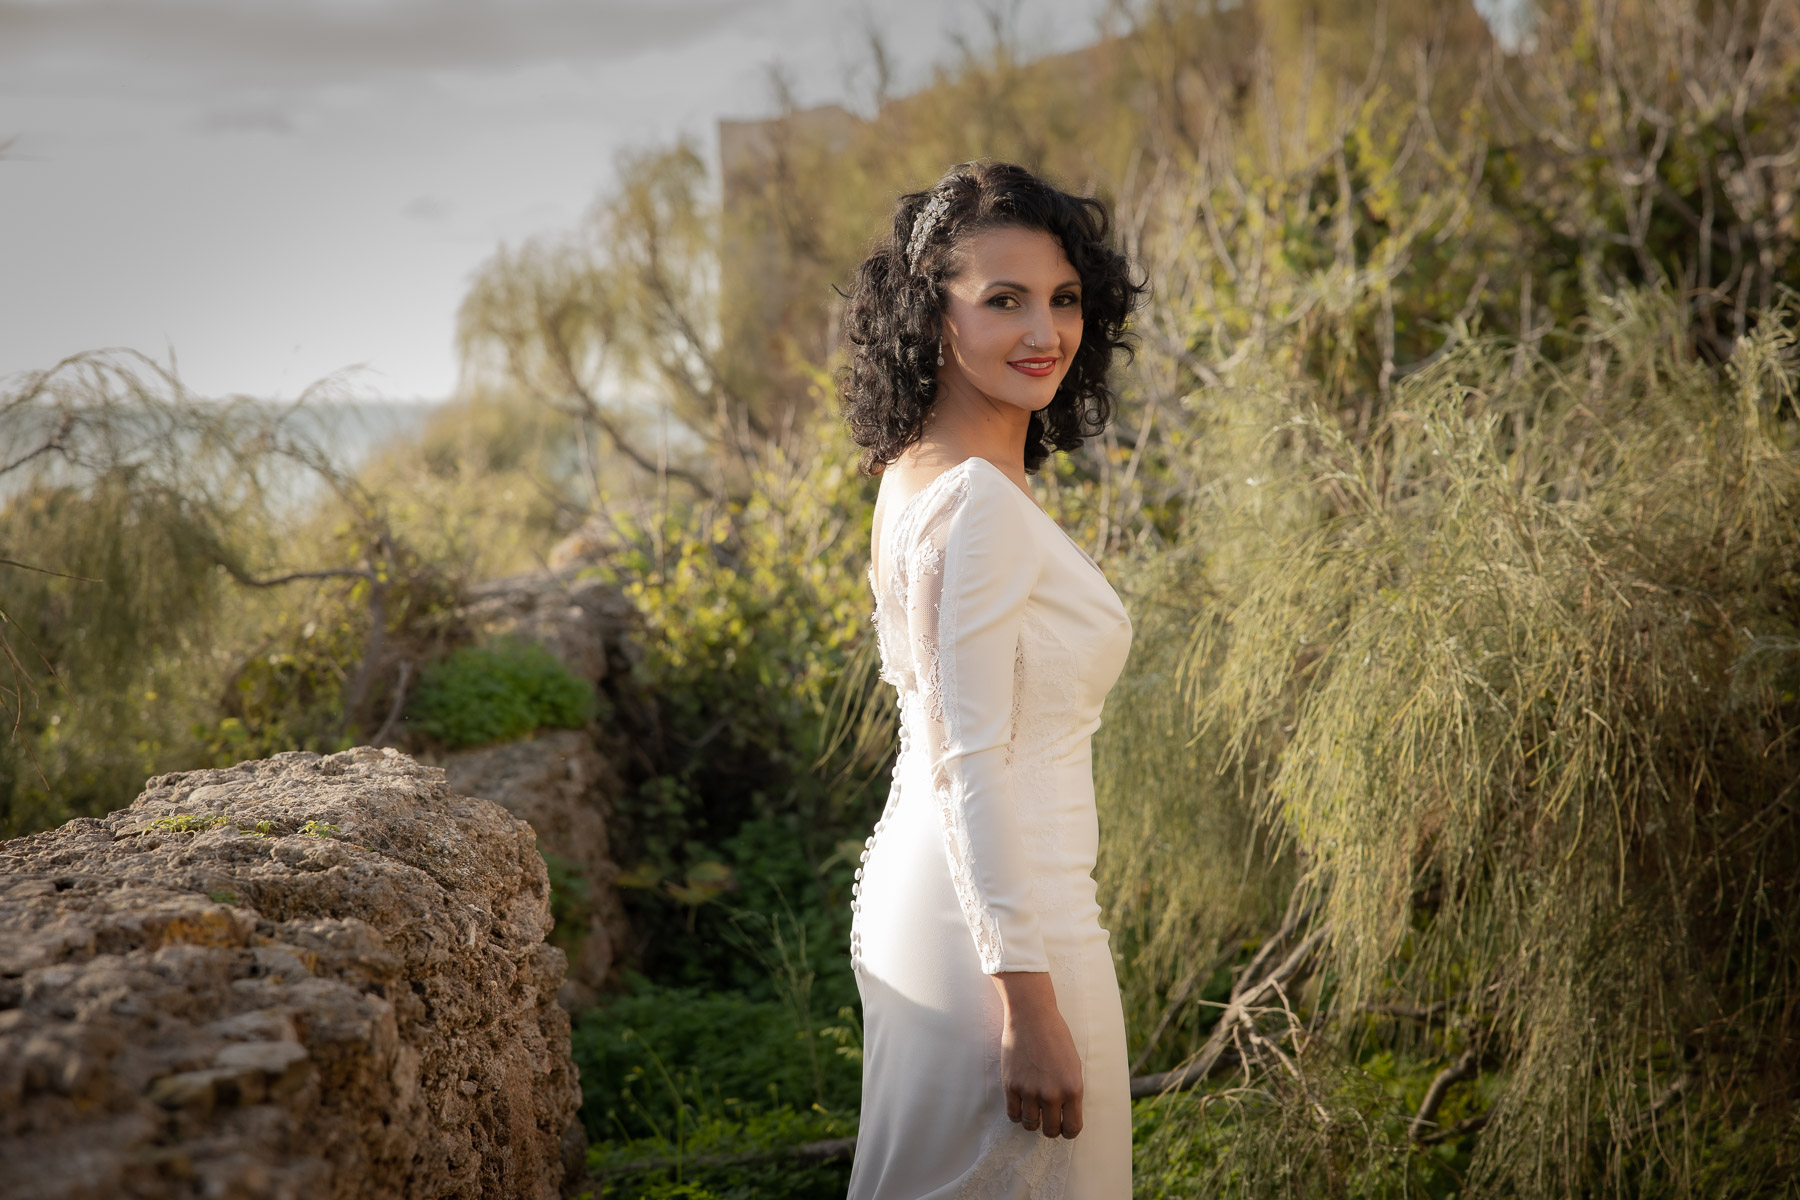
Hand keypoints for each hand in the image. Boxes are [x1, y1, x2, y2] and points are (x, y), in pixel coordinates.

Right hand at [991, 971, 1083, 1138]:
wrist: (1032, 1016)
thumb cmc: (1055, 1037)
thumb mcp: (1073, 1065)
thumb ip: (1070, 1091)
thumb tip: (1065, 1114)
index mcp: (1072, 1088)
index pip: (1072, 1128)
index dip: (1068, 1130)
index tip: (1064, 1126)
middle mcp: (1052, 1094)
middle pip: (1050, 1130)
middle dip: (1050, 1127)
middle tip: (1047, 1117)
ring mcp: (1029, 1091)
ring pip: (1030, 1125)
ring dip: (1032, 1120)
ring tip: (1033, 1110)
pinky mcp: (1011, 1085)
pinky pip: (1012, 1114)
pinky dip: (1017, 1114)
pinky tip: (1021, 1104)